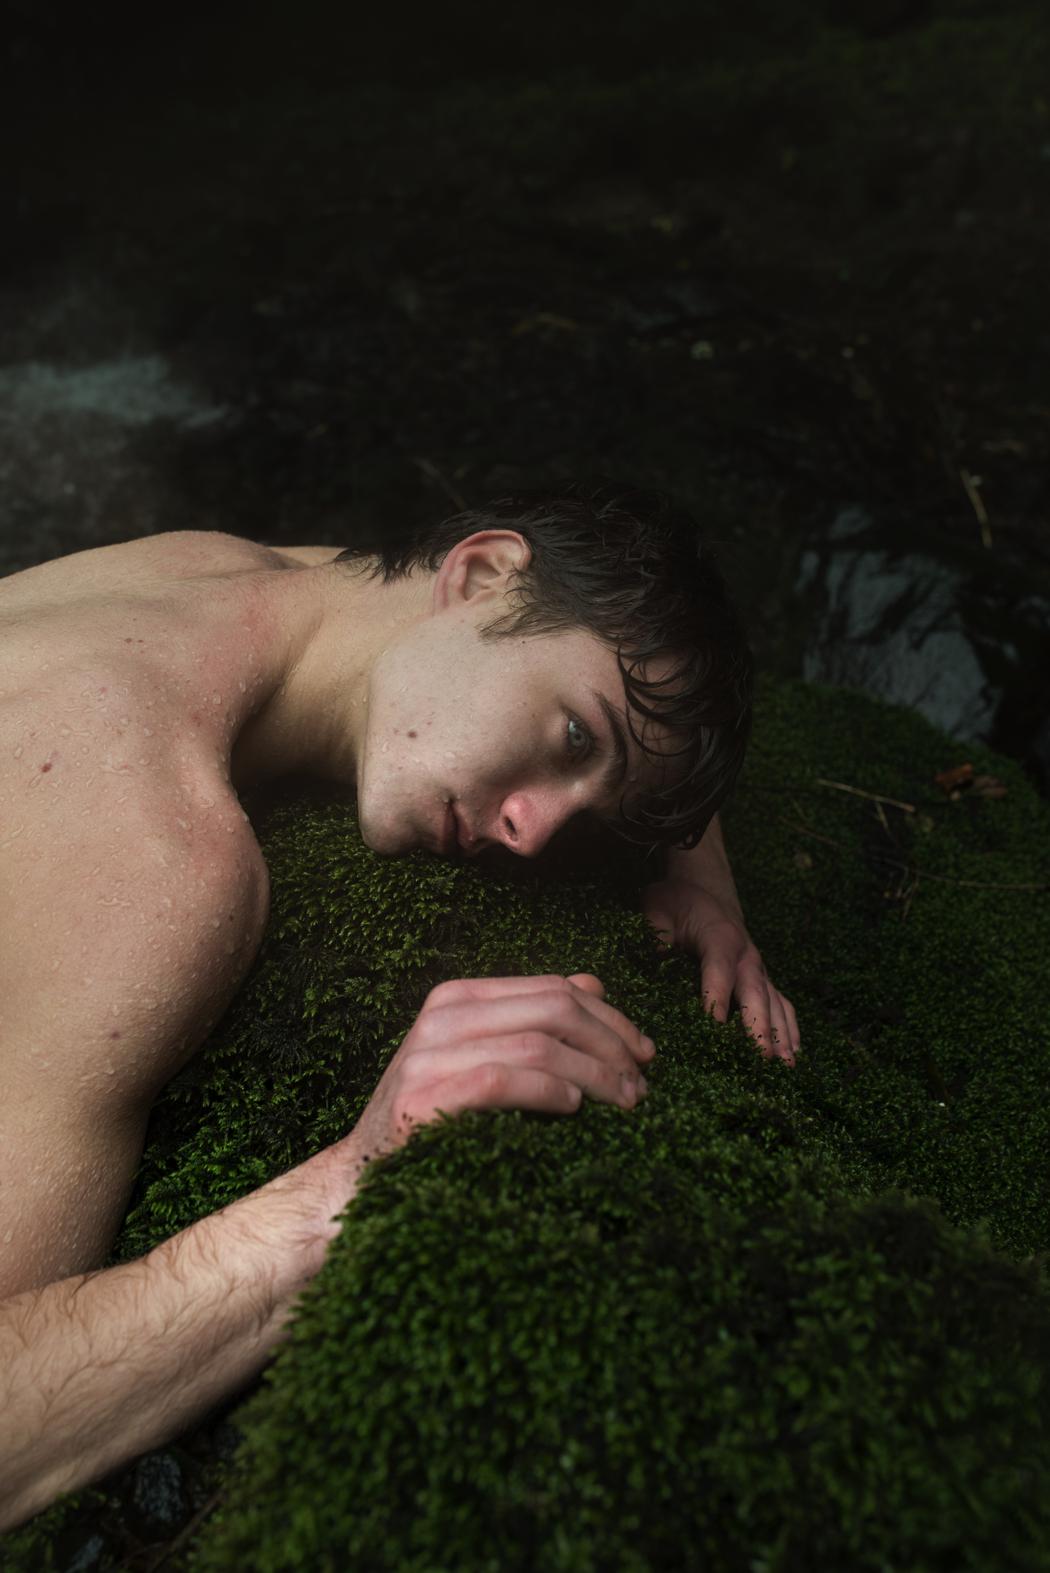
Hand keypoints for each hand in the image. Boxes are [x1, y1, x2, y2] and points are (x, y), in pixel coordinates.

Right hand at [327, 974, 655, 1191]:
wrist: (359, 1175)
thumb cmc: (432, 1118)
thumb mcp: (480, 1056)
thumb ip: (531, 1020)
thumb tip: (594, 985)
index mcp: (457, 997)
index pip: (552, 989)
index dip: (609, 1017)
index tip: (644, 1052)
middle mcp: (441, 1017)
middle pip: (553, 1010)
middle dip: (610, 1044)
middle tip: (641, 1084)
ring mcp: (427, 1057)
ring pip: (538, 1045)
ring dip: (594, 1073)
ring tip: (624, 1102)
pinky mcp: (421, 1101)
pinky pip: (502, 1081)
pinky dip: (548, 1091)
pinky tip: (573, 1107)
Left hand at [641, 878, 799, 1064]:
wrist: (703, 893)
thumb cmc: (678, 905)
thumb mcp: (658, 908)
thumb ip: (656, 930)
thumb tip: (657, 953)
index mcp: (721, 939)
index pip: (719, 972)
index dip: (716, 1000)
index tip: (713, 1029)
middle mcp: (747, 956)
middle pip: (755, 994)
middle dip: (759, 1027)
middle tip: (762, 1058)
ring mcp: (759, 970)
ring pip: (775, 1004)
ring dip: (781, 1035)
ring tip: (786, 1067)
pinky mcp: (762, 980)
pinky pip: (782, 1005)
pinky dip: (790, 1029)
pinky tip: (793, 1055)